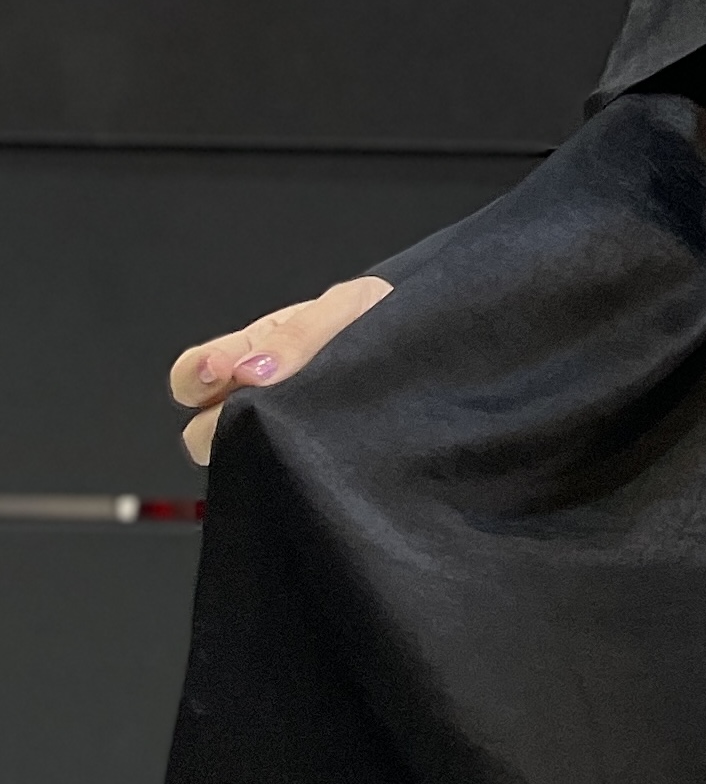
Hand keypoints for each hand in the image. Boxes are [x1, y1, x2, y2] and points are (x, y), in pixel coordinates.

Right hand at [168, 277, 390, 466]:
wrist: (434, 347)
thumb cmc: (382, 318)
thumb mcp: (349, 307)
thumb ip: (298, 335)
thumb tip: (247, 374)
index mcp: (253, 353)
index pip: (193, 374)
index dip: (196, 377)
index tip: (221, 374)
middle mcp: (257, 400)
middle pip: (202, 431)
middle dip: (224, 421)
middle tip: (262, 407)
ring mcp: (284, 434)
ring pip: (242, 457)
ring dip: (262, 443)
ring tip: (305, 424)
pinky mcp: (316, 466)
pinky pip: (288, 477)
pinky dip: (299, 467)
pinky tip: (326, 449)